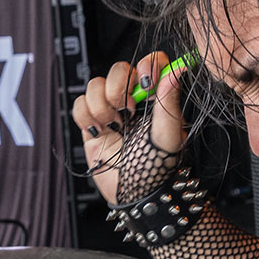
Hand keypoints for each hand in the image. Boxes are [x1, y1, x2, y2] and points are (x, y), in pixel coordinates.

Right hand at [70, 52, 189, 205]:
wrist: (137, 195)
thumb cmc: (159, 168)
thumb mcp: (170, 133)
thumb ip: (170, 99)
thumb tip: (179, 69)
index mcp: (157, 98)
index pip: (151, 63)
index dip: (146, 66)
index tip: (146, 84)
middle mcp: (133, 101)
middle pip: (118, 69)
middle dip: (118, 87)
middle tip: (127, 111)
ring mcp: (111, 112)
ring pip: (95, 85)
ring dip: (101, 105)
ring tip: (114, 126)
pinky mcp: (91, 125)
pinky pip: (79, 104)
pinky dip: (86, 116)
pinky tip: (99, 132)